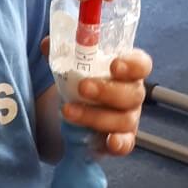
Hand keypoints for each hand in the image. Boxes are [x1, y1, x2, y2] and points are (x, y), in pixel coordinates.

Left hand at [41, 37, 151, 155]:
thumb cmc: (80, 79)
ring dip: (96, 115)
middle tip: (82, 87)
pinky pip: (127, 143)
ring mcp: (129, 118)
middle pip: (133, 93)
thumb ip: (60, 51)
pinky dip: (120, 144)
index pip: (141, 65)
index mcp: (127, 70)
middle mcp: (133, 93)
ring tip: (68, 110)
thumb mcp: (69, 63)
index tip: (114, 65)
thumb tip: (46, 44)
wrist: (73, 108)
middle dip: (107, 91)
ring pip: (124, 119)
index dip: (132, 65)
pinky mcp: (122, 139)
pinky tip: (109, 142)